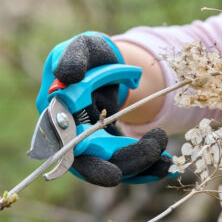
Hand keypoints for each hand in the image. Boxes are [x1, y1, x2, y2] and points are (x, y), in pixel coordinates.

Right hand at [37, 32, 171, 186]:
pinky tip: (167, 166)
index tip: (114, 174)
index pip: (66, 148)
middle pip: (92, 164)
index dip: (89, 166)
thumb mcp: (83, 47)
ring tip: (167, 158)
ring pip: (112, 166)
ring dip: (141, 165)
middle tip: (154, 151)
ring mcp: (89, 145)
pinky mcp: (108, 148)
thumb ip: (73, 56)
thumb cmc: (91, 54)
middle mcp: (68, 136)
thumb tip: (67, 76)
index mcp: (54, 114)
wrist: (106, 63)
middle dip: (124, 164)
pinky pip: (126, 163)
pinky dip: (147, 167)